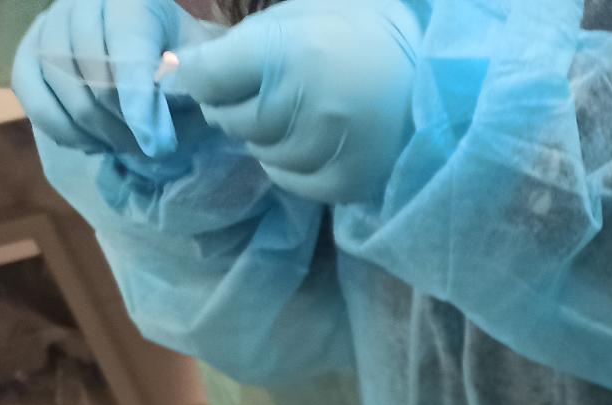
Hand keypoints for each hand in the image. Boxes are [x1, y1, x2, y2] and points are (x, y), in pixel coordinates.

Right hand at [15, 0, 194, 159]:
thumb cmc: (184, 68)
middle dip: (122, 122)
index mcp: (129, 0)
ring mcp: (49, 26)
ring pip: (60, 86)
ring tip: (126, 145)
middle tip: (149, 147)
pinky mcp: (28, 54)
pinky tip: (92, 142)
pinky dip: (62, 128)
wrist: (160, 62)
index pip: (126, 46)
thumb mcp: (197, 71)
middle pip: (90, 71)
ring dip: (95, 129)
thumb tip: (157, 106)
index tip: (155, 141)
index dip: (139, 97)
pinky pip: (31, 95)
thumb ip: (183, 83)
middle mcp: (81, 3)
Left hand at [163, 0, 419, 205]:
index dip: (197, 77)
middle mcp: (304, 102)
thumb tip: (176, 74)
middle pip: (228, 119)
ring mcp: (329, 146)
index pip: (204, 79)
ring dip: (265, 136)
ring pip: (258, 152)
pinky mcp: (348, 179)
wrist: (435, 71)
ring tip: (296, 115)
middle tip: (265, 91)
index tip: (208, 73)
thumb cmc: (355, 31)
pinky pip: (291, 180)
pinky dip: (289, 165)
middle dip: (234, 105)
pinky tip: (310, 141)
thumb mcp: (293, 18)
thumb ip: (236, 47)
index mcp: (287, 51)